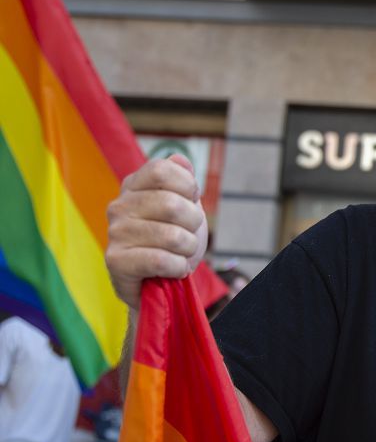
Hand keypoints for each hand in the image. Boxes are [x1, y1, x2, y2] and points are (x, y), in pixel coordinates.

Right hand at [105, 154, 208, 308]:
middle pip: (172, 204)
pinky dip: (179, 267)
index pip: (162, 169)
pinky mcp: (115, 261)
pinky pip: (162, 260)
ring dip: (188, 249)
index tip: (190, 200)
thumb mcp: (184, 204)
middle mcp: (119, 205)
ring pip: (173, 236)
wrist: (157, 282)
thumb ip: (183, 179)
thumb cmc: (171, 239)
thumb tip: (179, 158)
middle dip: (193, 223)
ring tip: (180, 253)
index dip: (187, 186)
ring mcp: (114, 232)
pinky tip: (174, 269)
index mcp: (134, 185)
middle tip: (188, 233)